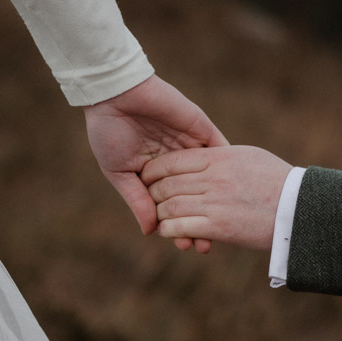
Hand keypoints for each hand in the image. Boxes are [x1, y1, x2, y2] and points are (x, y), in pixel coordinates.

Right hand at [83, 75, 227, 248]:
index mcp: (155, 171)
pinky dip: (227, 171)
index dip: (180, 224)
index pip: (173, 203)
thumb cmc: (108, 132)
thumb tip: (151, 232)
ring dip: (215, 202)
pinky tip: (233, 194)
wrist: (114, 94)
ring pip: (209, 180)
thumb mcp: (119, 172)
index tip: (186, 246)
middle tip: (205, 245)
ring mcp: (190, 145)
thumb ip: (137, 201)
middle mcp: (176, 161)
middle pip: (194, 196)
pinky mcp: (201, 129)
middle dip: (200, 221)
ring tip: (219, 229)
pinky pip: (220, 152)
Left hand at [141, 145, 292, 251]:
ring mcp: (215, 203)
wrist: (299, 209)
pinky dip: (169, 230)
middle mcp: (214, 178)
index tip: (148, 176)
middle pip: (167, 184)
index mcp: (219, 157)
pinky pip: (181, 227)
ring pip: (170, 206)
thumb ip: (220, 156)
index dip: (154, 170)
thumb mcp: (248, 156)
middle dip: (153, 193)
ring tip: (158, 217)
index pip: (174, 161)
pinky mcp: (219, 227)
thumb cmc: (276, 181)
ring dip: (159, 213)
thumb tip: (200, 155)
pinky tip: (168, 232)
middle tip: (150, 199)